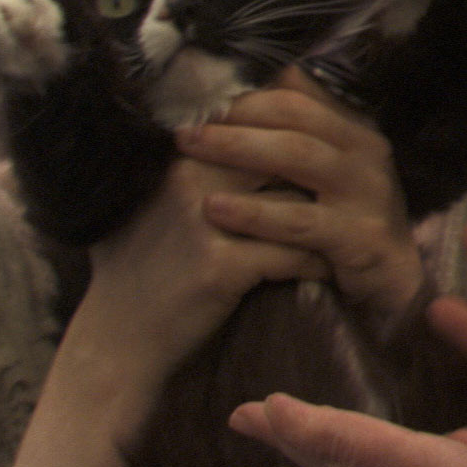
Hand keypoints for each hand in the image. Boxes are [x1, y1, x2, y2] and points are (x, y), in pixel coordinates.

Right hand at [1, 159, 328, 466]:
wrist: (114, 341)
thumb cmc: (135, 271)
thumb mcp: (153, 202)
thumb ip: (193, 164)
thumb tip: (238, 128)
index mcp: (180, 156)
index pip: (258, 125)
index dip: (298, 140)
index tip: (325, 160)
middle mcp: (190, 177)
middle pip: (285, 155)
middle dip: (322, 177)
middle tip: (352, 193)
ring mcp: (206, 220)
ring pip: (297, 202)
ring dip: (328, 220)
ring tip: (349, 231)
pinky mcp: (222, 266)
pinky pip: (294, 253)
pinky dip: (317, 262)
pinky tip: (330, 270)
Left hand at [182, 66, 424, 319]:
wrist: (391, 283)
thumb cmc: (344, 222)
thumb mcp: (325, 174)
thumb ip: (297, 136)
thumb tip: (253, 90)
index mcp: (355, 130)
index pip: (298, 95)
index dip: (247, 95)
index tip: (200, 102)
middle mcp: (366, 152)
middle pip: (295, 116)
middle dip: (235, 116)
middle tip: (184, 125)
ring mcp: (367, 192)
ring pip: (297, 156)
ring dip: (239, 148)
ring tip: (189, 151)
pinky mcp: (359, 236)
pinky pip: (299, 220)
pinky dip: (254, 212)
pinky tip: (215, 208)